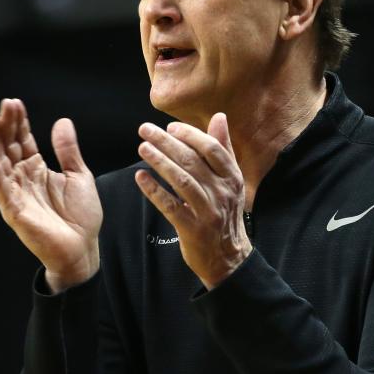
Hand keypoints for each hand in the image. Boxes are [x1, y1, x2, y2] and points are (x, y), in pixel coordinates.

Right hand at [0, 98, 101, 292]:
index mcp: (37, 170)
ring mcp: (16, 194)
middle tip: (5, 104)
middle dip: (6, 125)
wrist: (83, 249)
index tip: (15, 102)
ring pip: (0, 162)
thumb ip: (68, 150)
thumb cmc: (81, 217)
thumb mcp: (78, 175)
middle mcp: (23, 179)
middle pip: (9, 147)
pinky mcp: (13, 209)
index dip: (19, 122)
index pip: (22, 140)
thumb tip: (62, 121)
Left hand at [135, 113, 251, 289]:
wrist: (228, 256)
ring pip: (181, 181)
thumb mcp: (231, 181)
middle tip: (145, 130)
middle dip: (166, 142)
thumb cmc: (226, 213)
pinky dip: (154, 190)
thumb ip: (223, 149)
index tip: (170, 127)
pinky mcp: (192, 229)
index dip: (189, 134)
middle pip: (192, 161)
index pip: (211, 149)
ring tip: (142, 148)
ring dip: (159, 162)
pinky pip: (170, 206)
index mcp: (232, 178)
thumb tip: (219, 117)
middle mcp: (222, 193)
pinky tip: (140, 177)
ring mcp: (208, 211)